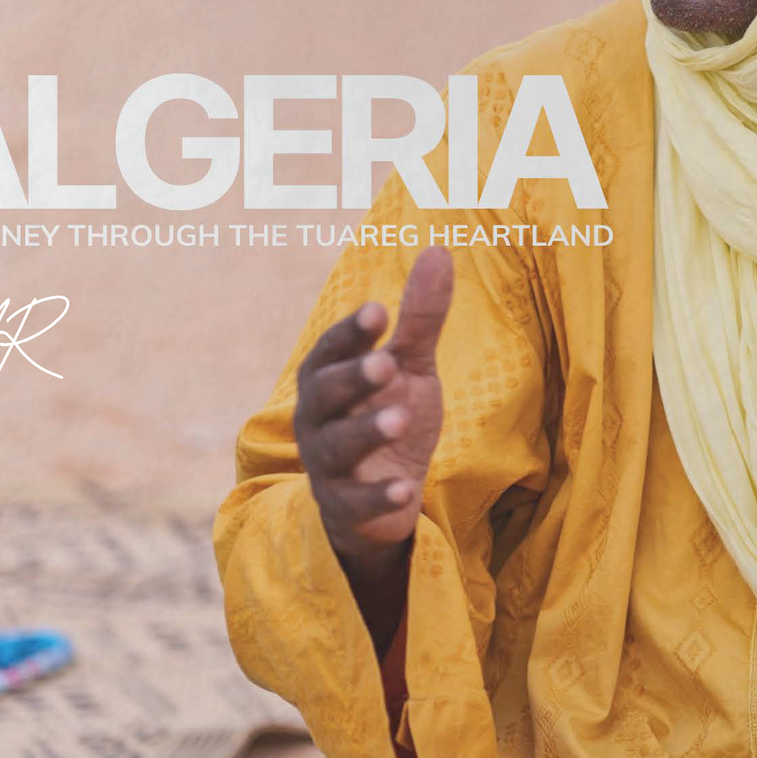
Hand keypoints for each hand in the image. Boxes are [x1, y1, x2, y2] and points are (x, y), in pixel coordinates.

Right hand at [292, 246, 453, 571]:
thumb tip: (439, 249)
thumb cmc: (389, 416)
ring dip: (366, 430)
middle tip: (387, 361)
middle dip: (354, 377)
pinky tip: (406, 489)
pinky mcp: (345, 508)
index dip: (350, 333)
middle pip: (325, 395)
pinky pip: (356, 503)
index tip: (377, 312)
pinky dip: (378, 496)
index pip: (331, 350)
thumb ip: (420, 317)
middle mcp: (317, 419)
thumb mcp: (412, 368)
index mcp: (328, 377)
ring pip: (337, 447)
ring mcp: (328, 466)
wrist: (380, 501)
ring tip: (401, 416)